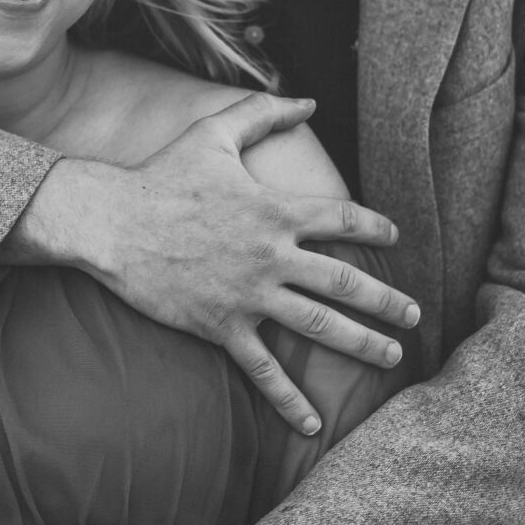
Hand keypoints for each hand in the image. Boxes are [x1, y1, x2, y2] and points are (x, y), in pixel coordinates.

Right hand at [18, 94, 417, 432]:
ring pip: (319, 325)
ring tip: (391, 356)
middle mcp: (271, 255)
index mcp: (274, 210)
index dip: (373, 225)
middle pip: (345, 280)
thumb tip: (306, 99)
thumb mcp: (213, 133)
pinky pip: (263, 370)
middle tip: (414, 315)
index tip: (394, 235)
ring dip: (361, 343)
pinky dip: (288, 400)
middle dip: (386, 299)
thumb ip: (262, 112)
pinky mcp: (221, 327)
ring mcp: (249, 295)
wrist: (110, 222)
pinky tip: (311, 424)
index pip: (341, 218)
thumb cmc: (160, 174)